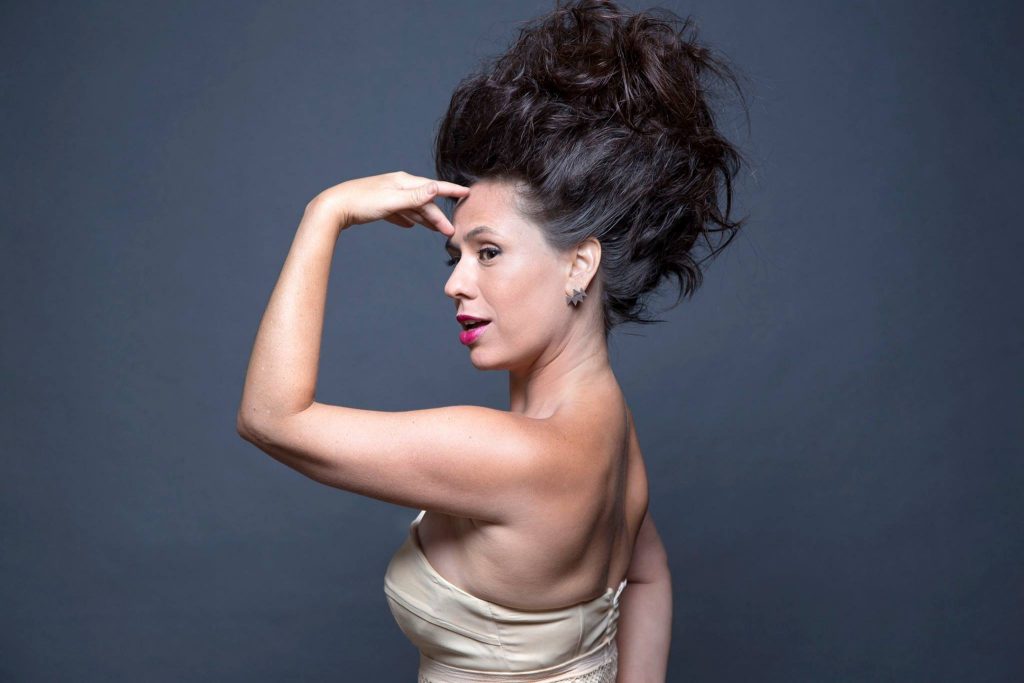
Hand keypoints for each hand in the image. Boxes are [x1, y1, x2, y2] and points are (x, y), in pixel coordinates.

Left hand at [307, 171, 469, 235]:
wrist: (334, 207)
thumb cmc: (362, 203)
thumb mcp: (393, 200)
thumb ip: (417, 196)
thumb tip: (437, 187)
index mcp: (403, 182)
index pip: (433, 186)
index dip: (451, 190)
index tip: (467, 193)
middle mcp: (397, 186)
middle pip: (424, 201)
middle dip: (437, 216)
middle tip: (449, 231)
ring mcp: (387, 195)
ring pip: (412, 207)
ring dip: (425, 218)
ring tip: (436, 230)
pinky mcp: (378, 206)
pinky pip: (399, 212)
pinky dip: (407, 218)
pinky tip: (409, 225)